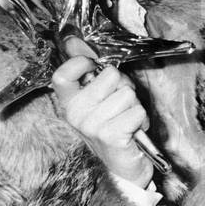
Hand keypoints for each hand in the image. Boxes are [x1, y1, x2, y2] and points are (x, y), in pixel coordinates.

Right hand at [52, 38, 151, 186]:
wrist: (125, 164)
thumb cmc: (116, 125)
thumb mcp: (101, 97)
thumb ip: (91, 72)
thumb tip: (75, 41)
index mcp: (70, 103)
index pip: (63, 74)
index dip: (82, 62)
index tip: (94, 67)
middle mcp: (75, 114)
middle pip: (109, 75)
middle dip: (123, 86)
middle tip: (121, 105)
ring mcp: (91, 126)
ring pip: (126, 93)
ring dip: (134, 104)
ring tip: (126, 119)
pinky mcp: (110, 136)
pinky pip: (136, 110)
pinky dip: (141, 118)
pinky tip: (133, 131)